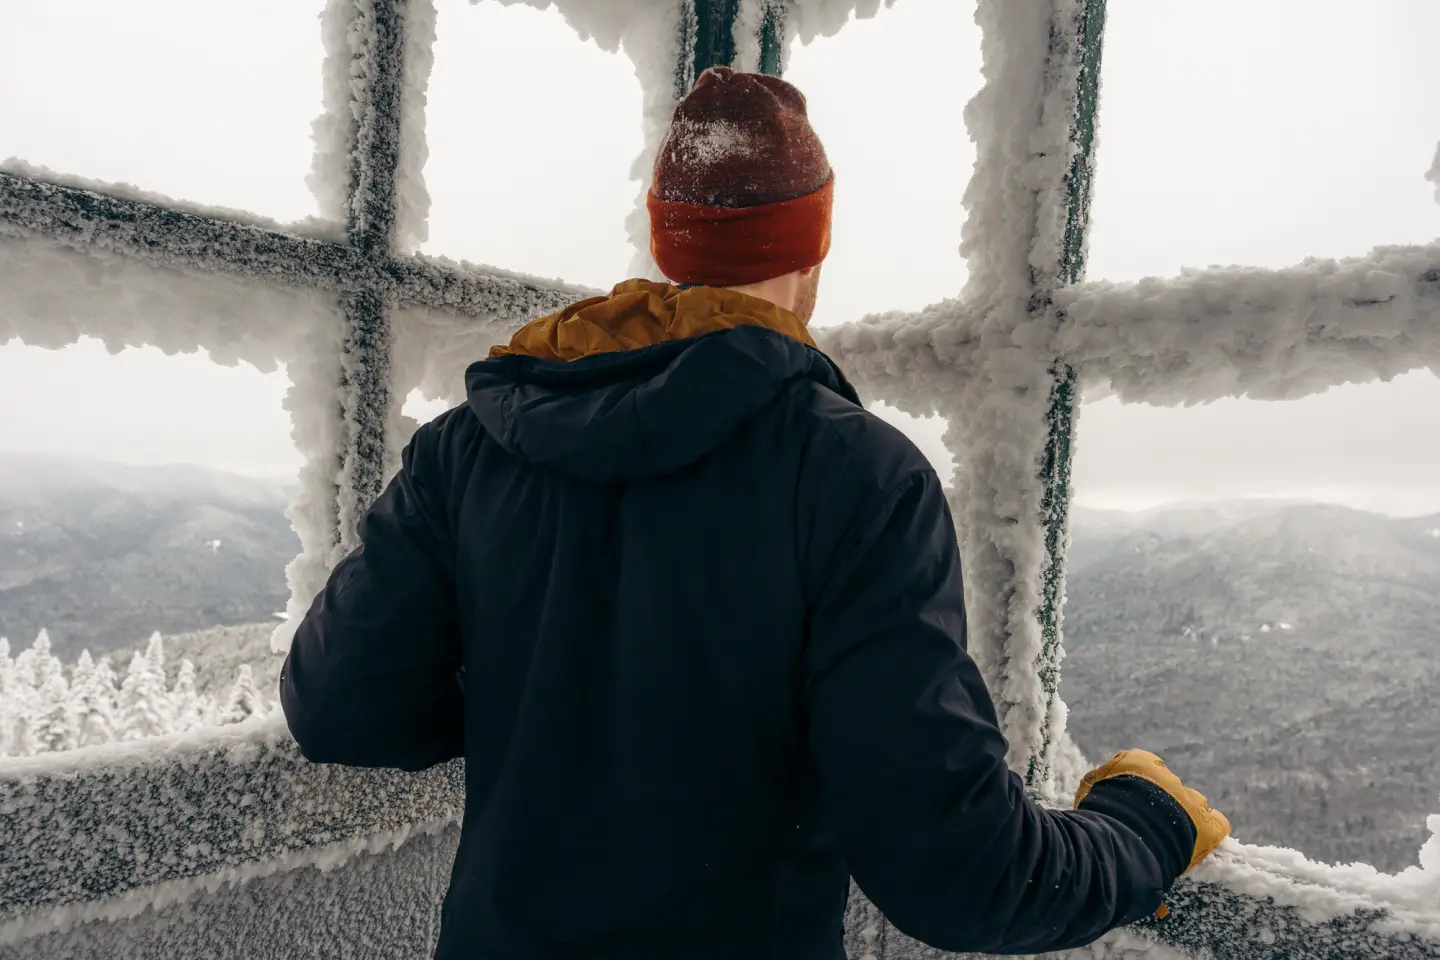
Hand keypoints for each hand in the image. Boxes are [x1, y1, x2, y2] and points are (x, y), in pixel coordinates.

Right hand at [1076, 749, 1231, 870]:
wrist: (1121, 840)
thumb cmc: (1098, 815)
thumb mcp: (1088, 792)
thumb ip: (1098, 785)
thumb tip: (1096, 785)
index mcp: (1138, 762)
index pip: (1142, 769)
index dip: (1138, 790)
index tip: (1131, 805)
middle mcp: (1167, 775)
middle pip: (1169, 788)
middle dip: (1161, 805)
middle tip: (1148, 826)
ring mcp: (1190, 799)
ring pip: (1193, 805)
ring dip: (1184, 819)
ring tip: (1169, 839)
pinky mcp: (1207, 824)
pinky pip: (1217, 824)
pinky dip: (1209, 832)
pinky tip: (1198, 843)